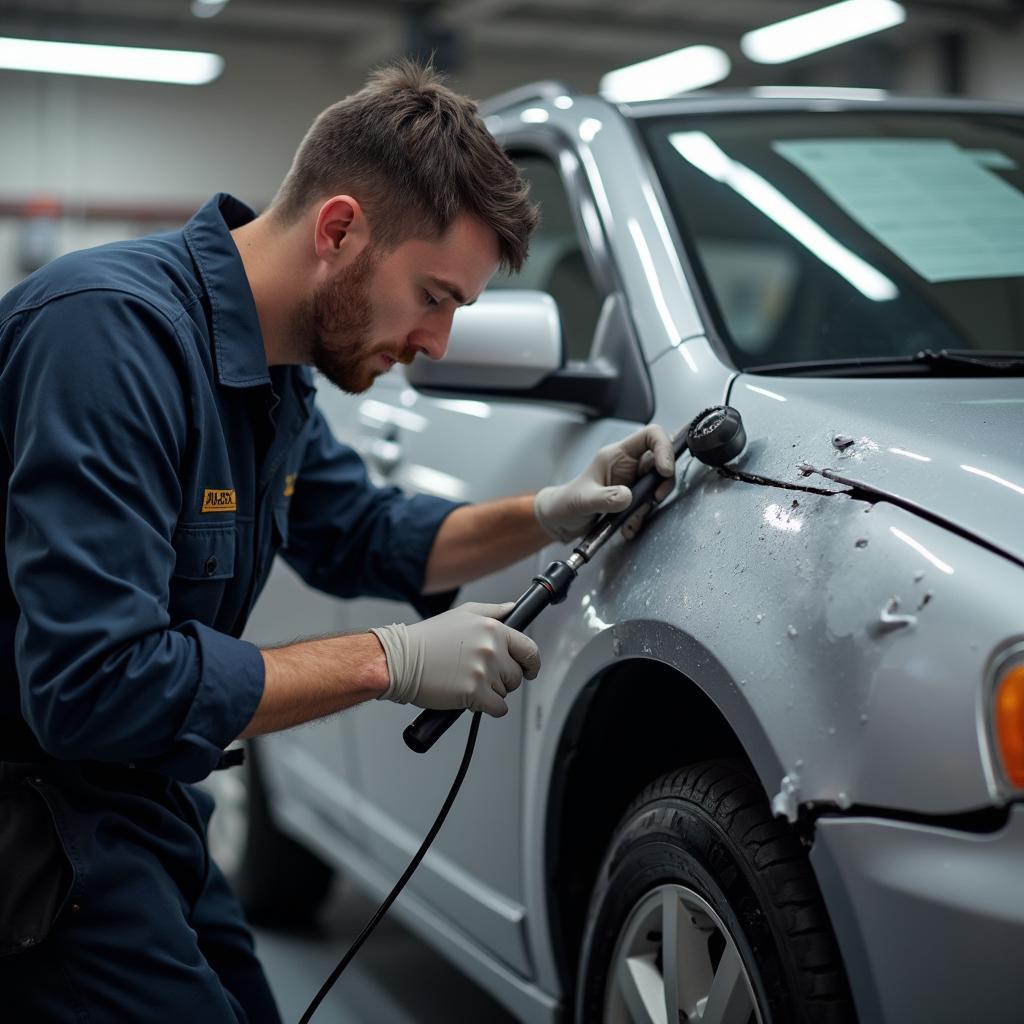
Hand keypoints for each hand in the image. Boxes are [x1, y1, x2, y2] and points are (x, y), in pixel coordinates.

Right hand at [371, 602, 540, 717]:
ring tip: (469, 682)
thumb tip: (512, 609)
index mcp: (493, 629)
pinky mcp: (474, 693)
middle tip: (484, 677)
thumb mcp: (462, 614)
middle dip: (504, 679)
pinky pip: (497, 708)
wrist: (401, 660)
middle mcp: (491, 649)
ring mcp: (483, 672)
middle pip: (517, 675)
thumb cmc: (427, 639)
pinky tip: (473, 699)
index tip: (529, 670)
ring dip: (492, 693)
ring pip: (506, 692)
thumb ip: (493, 611)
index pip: (529, 649)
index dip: (532, 663)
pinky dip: (489, 708)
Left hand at [533, 424, 675, 541]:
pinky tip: (627, 526)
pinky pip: (648, 505)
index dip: (664, 448)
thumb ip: (605, 498)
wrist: (561, 520)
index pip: (650, 435)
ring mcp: (632, 482)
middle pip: (662, 461)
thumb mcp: (583, 501)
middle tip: (655, 498)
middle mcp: (628, 465)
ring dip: (650, 505)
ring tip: (632, 519)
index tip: (665, 470)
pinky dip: (642, 517)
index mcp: (617, 455)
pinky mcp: (633, 499)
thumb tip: (628, 497)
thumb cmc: (567, 502)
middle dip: (663, 482)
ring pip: (657, 486)